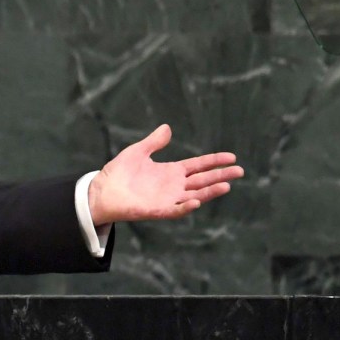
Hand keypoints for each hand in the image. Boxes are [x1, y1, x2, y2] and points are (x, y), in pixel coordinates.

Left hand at [87, 124, 243, 226]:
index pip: (198, 165)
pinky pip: (175, 210)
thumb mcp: (137, 152)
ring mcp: (167, 199)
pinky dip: (185, 207)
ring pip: (194, 195)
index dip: (214, 161)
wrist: (100, 191)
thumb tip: (168, 128)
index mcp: (171, 172)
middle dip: (221, 175)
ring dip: (209, 192)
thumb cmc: (118, 173)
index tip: (232, 157)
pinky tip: (195, 201)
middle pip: (202, 180)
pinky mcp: (157, 210)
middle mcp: (174, 186)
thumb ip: (153, 142)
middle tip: (239, 170)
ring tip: (226, 185)